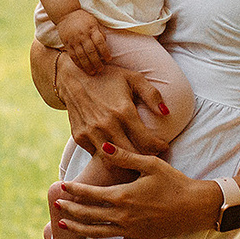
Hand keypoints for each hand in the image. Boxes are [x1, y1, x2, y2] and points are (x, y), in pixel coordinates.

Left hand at [47, 153, 222, 238]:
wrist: (195, 206)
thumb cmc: (174, 182)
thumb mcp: (150, 164)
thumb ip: (124, 156)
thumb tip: (103, 146)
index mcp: (123, 196)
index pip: (90, 194)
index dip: (74, 190)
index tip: (62, 186)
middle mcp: (123, 216)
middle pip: (88, 214)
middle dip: (70, 208)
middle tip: (56, 204)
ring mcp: (130, 231)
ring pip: (96, 232)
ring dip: (78, 228)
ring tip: (63, 223)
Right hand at [53, 51, 167, 160]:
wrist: (72, 76)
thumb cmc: (107, 76)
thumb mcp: (132, 78)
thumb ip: (152, 95)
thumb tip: (166, 113)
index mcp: (123, 111)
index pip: (147, 142)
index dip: (159, 147)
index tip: (163, 146)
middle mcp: (107, 125)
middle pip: (132, 155)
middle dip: (145, 158)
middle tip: (152, 155)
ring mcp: (91, 132)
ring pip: (113, 161)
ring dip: (126, 162)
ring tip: (135, 158)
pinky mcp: (80, 137)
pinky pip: (97, 155)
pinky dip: (108, 156)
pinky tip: (116, 151)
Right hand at [55, 9, 113, 75]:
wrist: (66, 14)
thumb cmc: (83, 19)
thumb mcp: (94, 22)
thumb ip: (100, 33)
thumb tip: (106, 46)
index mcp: (91, 29)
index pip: (100, 42)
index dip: (105, 52)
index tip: (109, 59)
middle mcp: (82, 35)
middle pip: (91, 51)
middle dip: (97, 62)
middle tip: (101, 69)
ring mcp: (74, 40)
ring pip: (81, 56)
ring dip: (88, 66)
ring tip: (93, 72)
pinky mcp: (67, 44)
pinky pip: (73, 56)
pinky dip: (78, 64)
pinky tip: (83, 68)